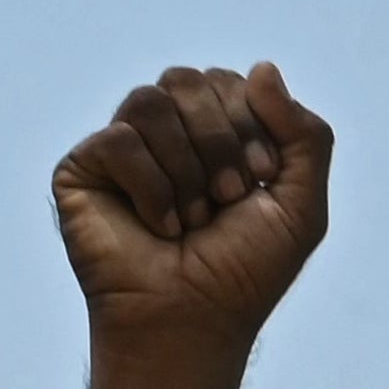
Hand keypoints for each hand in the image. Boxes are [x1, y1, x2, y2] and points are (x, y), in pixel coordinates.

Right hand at [52, 66, 332, 351]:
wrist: (195, 321)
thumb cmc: (245, 271)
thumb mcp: (301, 204)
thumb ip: (305, 135)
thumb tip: (264, 68)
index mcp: (213, 132)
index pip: (230, 82)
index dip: (253, 126)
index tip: (262, 183)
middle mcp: (165, 133)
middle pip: (189, 80)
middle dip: (222, 142)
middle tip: (230, 199)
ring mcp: (122, 148)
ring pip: (151, 101)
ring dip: (188, 167)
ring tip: (195, 218)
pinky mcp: (82, 168)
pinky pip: (118, 140)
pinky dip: (152, 188)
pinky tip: (159, 227)